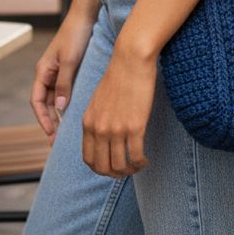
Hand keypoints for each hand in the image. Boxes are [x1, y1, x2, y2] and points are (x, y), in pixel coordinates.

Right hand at [31, 15, 94, 144]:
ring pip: (56, 99)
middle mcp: (48, 73)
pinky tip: (76, 113)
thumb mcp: (69, 60)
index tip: (50, 134)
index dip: (42, 119)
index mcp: (43, 71)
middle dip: (50, 122)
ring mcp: (58, 72)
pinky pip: (66, 91)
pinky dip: (68, 103)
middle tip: (58, 141)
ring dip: (59, 114)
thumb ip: (64, 83)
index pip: (37, 101)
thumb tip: (60, 108)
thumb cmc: (76, 35)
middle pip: (45, 103)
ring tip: (67, 132)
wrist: (86, 16)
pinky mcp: (70, 69)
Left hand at [82, 41, 157, 177]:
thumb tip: (102, 137)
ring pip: (120, 166)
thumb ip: (96, 120)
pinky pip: (136, 156)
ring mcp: (116, 129)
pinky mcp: (134, 127)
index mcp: (88, 122)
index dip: (100, 169)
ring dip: (130, 170)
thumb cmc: (118, 76)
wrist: (130, 59)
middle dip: (115, 174)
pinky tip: (146, 159)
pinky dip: (141, 162)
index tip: (112, 166)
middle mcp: (99, 129)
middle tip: (127, 170)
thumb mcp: (98, 100)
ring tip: (138, 165)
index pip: (88, 159)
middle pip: (103, 167)